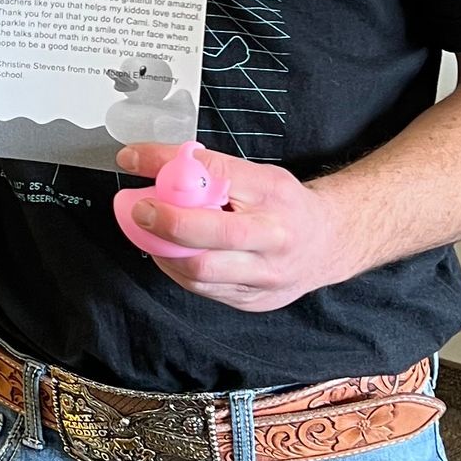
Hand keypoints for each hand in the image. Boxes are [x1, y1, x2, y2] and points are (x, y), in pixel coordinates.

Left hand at [114, 142, 356, 310]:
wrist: (327, 244)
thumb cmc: (285, 206)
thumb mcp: (256, 175)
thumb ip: (208, 171)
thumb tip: (145, 161)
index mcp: (273, 195)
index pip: (214, 174)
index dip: (167, 166)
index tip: (132, 159)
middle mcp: (273, 238)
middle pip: (208, 237)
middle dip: (164, 223)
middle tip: (139, 208)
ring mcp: (264, 277)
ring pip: (199, 272)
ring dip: (164, 251)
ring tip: (151, 232)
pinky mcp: (252, 301)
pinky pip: (203, 289)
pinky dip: (177, 270)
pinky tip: (171, 253)